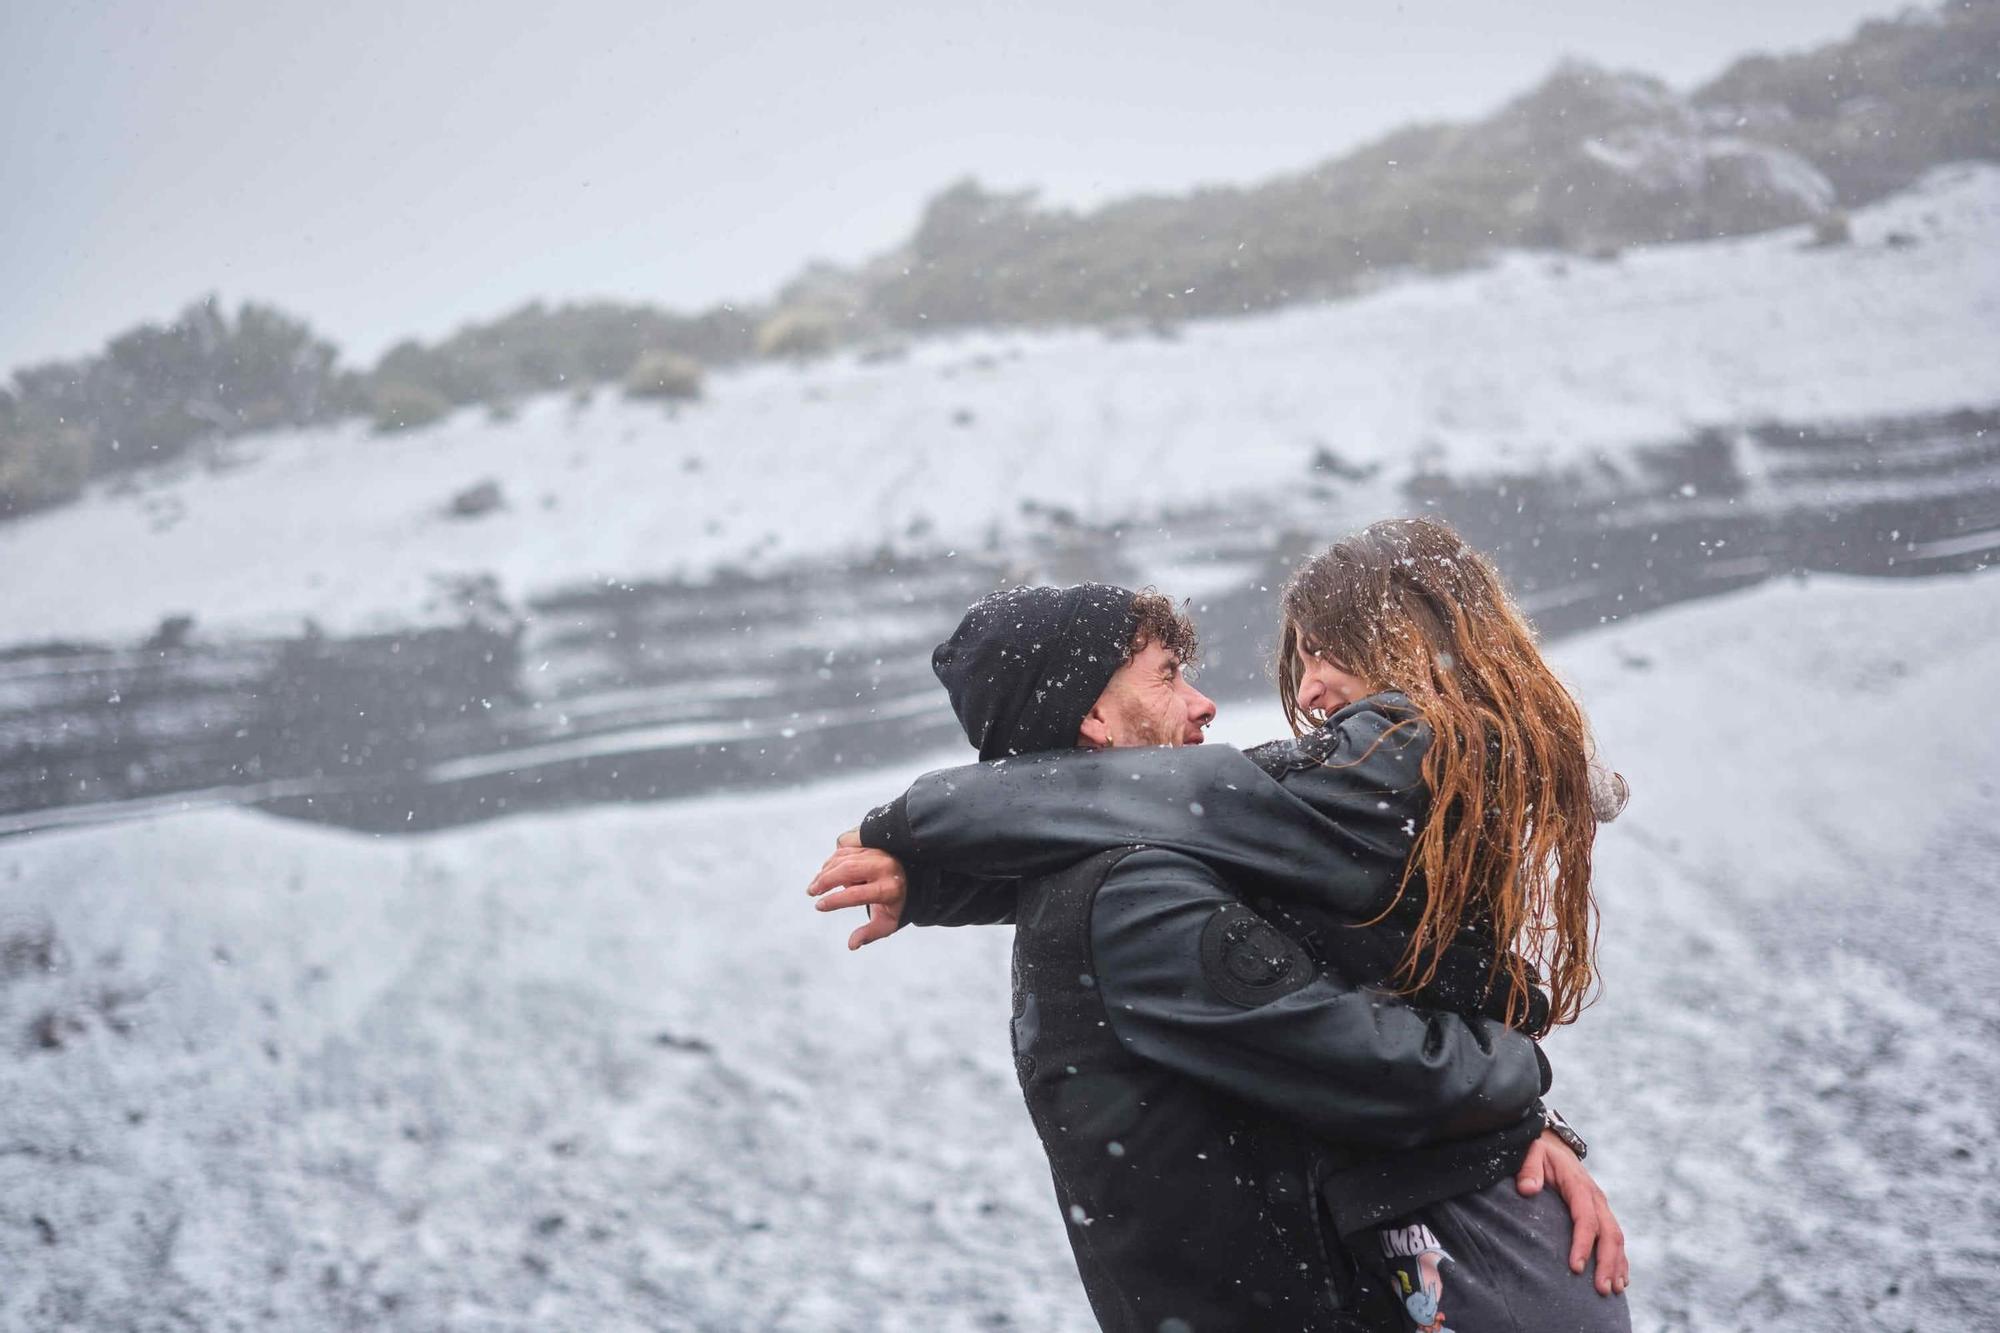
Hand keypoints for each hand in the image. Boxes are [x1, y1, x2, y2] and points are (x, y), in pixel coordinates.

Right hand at [806, 838, 908, 949]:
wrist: (910, 880)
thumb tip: (852, 945)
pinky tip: (823, 874)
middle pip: (849, 870)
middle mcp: (884, 868)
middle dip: (826, 881)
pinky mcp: (870, 846)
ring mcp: (877, 853)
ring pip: (845, 858)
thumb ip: (869, 934)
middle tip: (812, 892)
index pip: (857, 894)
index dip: (836, 900)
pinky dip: (831, 862)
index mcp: (889, 889)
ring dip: (825, 871)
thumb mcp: (887, 923)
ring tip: (814, 886)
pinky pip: (845, 850)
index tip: (819, 906)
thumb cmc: (896, 904)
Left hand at [1515, 1130, 1628, 1295]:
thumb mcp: (1531, 1152)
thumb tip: (1528, 1189)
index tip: (1576, 1268)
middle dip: (1607, 1263)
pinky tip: (1622, 1281)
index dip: (1583, 1244)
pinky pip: (1616, 1240)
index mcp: (1579, 1186)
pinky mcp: (1602, 1215)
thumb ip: (1529, 1169)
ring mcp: (1602, 1208)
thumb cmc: (1539, 1152)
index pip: (1586, 1219)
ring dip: (1617, 1266)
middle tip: (1602, 1290)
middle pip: (1609, 1234)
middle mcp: (1596, 1199)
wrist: (1553, 1146)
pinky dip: (1621, 1261)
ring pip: (1616, 1239)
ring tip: (1613, 1291)